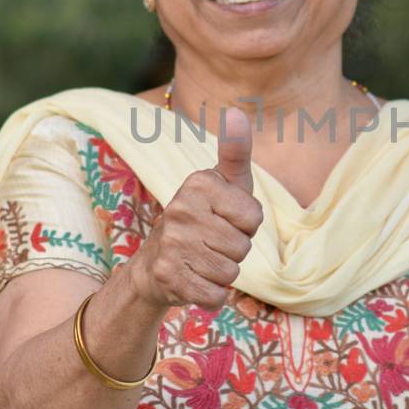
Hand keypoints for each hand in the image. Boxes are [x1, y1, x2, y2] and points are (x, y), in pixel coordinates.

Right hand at [128, 107, 262, 310]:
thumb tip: (235, 111)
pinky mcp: (167, 276)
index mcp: (198, 183)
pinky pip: (215, 296)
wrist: (154, 263)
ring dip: (223, 274)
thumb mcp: (223, 183)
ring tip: (201, 260)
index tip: (224, 220)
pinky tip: (194, 280)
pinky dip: (211, 295)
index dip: (246, 226)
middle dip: (233, 251)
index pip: (254, 218)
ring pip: (231, 273)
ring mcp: (171, 244)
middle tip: (210, 243)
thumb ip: (234, 151)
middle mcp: (180, 209)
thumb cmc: (203, 218)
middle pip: (243, 247)